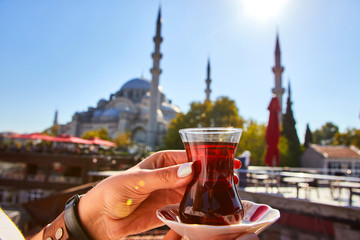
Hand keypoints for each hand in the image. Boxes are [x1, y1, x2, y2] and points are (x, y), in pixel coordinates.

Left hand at [78, 150, 241, 239]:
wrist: (100, 218)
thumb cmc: (113, 191)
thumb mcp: (137, 181)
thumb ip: (164, 177)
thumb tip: (191, 169)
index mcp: (162, 161)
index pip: (190, 156)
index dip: (209, 158)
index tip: (227, 160)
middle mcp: (170, 175)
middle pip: (197, 173)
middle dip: (214, 174)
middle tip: (234, 178)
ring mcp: (171, 192)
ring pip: (196, 190)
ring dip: (211, 191)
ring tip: (229, 193)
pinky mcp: (169, 209)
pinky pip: (189, 207)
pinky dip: (201, 207)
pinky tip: (213, 208)